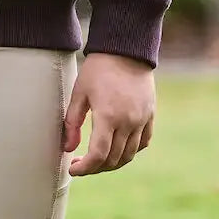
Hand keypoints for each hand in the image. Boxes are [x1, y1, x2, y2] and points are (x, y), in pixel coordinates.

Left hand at [62, 52, 154, 175]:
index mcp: (108, 116)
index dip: (85, 168)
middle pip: (113, 159)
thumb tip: (68, 148)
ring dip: (112, 163)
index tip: (73, 169)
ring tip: (97, 160)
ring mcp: (141, 120)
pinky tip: (117, 148)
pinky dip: (130, 151)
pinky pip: (142, 143)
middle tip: (81, 164)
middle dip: (95, 168)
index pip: (98, 155)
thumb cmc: (98, 68)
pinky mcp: (150, 115)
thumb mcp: (79, 92)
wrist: (125, 49)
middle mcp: (128, 122)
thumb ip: (72, 122)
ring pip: (129, 155)